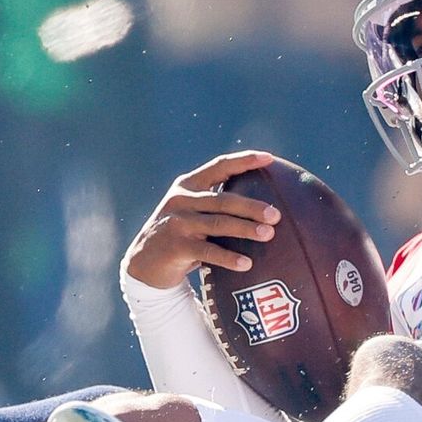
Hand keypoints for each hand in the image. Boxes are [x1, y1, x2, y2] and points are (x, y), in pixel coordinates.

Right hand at [123, 151, 281, 287]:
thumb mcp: (194, 210)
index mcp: (188, 185)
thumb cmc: (183, 233)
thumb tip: (267, 203)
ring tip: (269, 234)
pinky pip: (208, 251)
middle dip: (252, 206)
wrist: (144, 261)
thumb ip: (218, 202)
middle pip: (223, 200)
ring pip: (218, 224)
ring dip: (246, 229)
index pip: (219, 166)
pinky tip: (247, 264)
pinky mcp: (175, 246)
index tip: (269, 158)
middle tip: (276, 215)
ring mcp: (177, 223)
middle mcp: (181, 200)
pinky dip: (228, 258)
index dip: (244, 160)